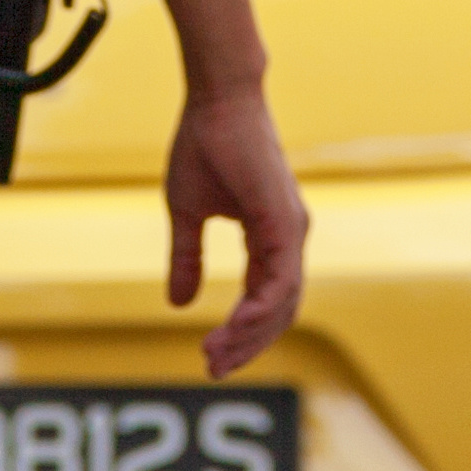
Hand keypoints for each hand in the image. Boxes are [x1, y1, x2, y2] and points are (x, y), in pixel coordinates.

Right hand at [163, 79, 306, 377]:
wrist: (216, 102)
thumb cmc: (204, 147)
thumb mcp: (187, 214)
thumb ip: (187, 258)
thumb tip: (178, 304)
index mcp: (272, 236)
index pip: (265, 300)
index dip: (239, 332)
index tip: (208, 357)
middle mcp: (290, 238)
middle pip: (279, 311)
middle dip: (246, 345)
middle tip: (211, 368)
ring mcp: (292, 231)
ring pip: (283, 304)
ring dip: (250, 336)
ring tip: (215, 356)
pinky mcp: (285, 223)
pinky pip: (280, 282)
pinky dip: (259, 311)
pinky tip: (234, 328)